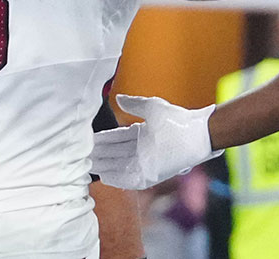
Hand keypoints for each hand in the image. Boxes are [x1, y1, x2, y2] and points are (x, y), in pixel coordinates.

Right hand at [90, 95, 220, 189]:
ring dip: (104, 166)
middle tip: (80, 154)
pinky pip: (131, 179)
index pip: (117, 137)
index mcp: (142, 135)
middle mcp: (143, 150)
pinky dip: (118, 179)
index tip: (87, 139)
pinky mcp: (153, 174)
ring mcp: (147, 163)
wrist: (198, 134)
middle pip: (115, 153)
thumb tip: (119, 99)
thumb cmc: (178, 119)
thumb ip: (134, 103)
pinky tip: (104, 177)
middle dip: (99, 153)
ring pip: (120, 165)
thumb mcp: (152, 107)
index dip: (102, 139)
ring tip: (88, 165)